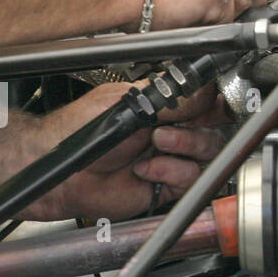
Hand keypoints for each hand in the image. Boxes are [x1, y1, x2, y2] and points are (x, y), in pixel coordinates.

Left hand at [24, 82, 229, 220]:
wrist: (63, 170)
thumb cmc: (81, 131)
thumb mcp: (126, 103)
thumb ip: (169, 100)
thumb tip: (204, 92)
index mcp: (164, 105)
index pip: (205, 100)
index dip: (214, 102)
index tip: (213, 104)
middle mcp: (172, 130)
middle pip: (214, 126)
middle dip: (197, 126)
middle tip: (171, 126)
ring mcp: (170, 157)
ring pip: (206, 151)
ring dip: (183, 145)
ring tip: (156, 143)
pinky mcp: (166, 183)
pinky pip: (189, 177)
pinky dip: (169, 171)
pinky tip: (145, 168)